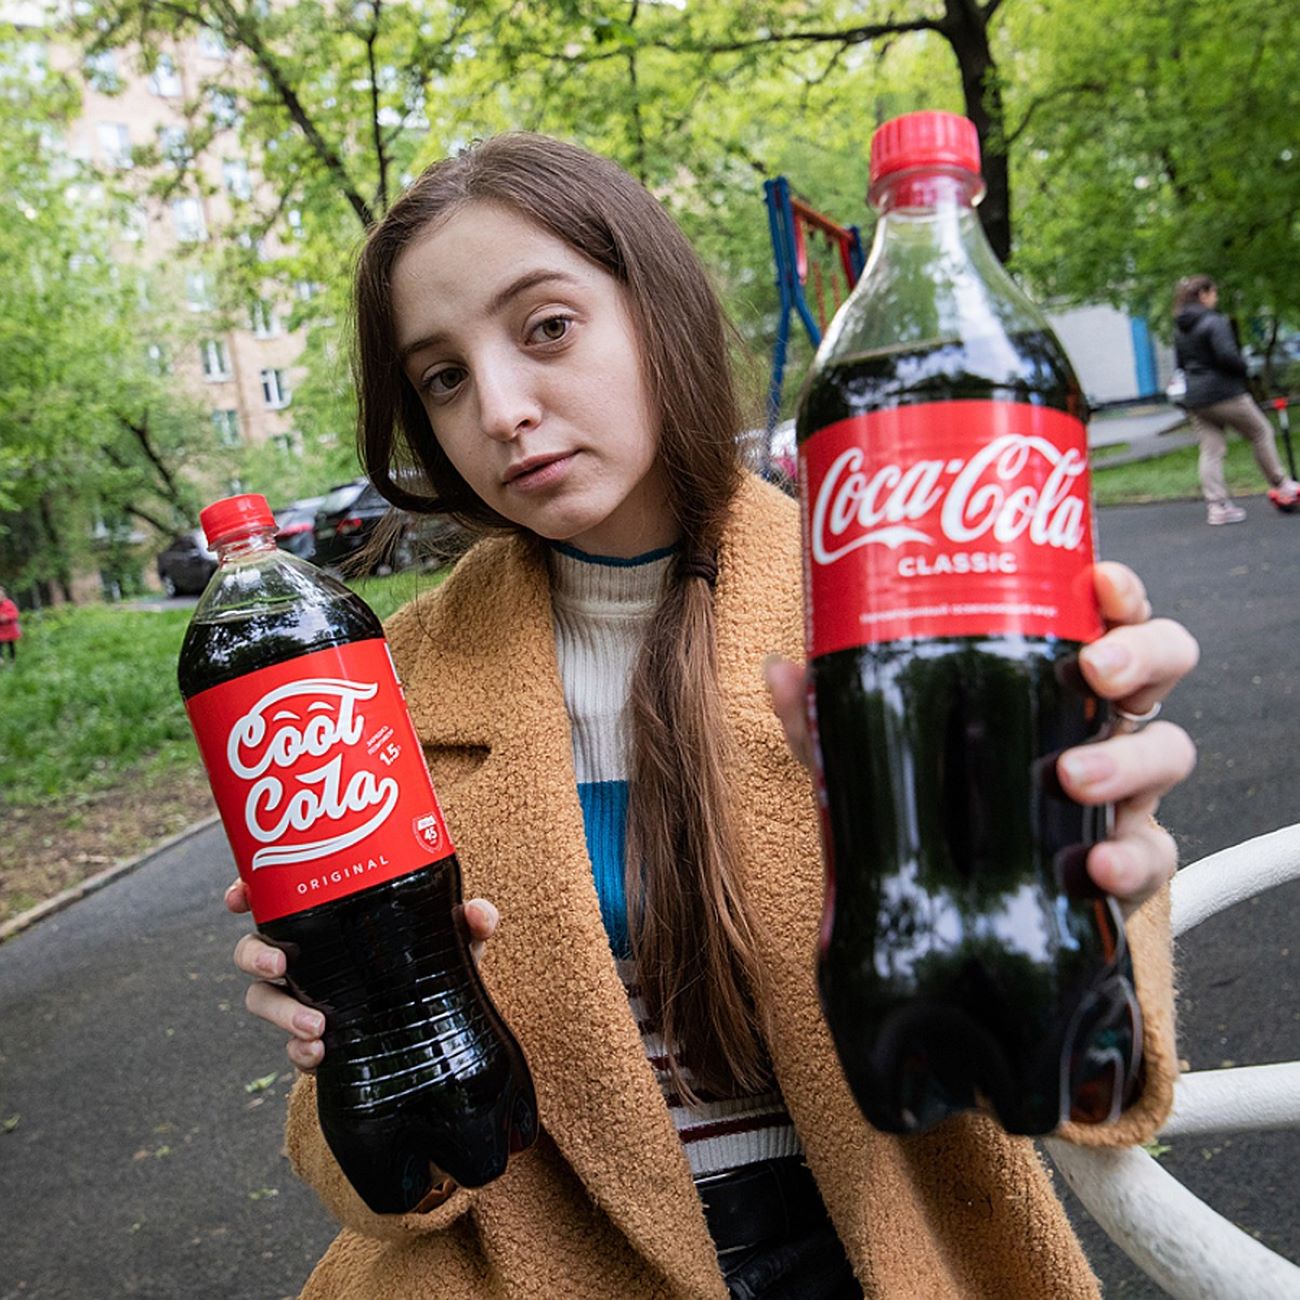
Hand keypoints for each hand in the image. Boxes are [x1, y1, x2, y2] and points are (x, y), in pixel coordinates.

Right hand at [226, 881, 500, 1071]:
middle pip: (253, 949)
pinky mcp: (316, 1040)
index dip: (245, 891)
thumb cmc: (439, 962)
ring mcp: (306, 998)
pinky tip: (319, 1055)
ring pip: (262, 999)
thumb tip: (478, 914)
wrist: (444, 1025)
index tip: (237, 897)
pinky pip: (292, 1048)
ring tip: (316, 1026)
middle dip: (254, 954)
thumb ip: (472, 923)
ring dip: (279, 1012)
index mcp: (328, 919)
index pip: (273, 897)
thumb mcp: (456, 939)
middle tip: (279, 963)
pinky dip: (299, 1052)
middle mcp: (308, 956)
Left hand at [763, 561, 1197, 916]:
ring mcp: (1118, 788)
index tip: (1099, 582)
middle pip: (1162, 663)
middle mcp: (1095, 718)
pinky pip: (1153, 856)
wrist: (943, 895)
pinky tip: (1091, 866)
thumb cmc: (924, 792)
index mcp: (1047, 671)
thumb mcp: (868, 748)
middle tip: (1094, 669)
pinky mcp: (1123, 859)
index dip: (1119, 589)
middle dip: (1141, 656)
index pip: (1104, 612)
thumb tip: (779, 669)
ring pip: (1169, 753)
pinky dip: (1130, 859)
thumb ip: (828, 713)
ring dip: (1127, 760)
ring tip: (1070, 774)